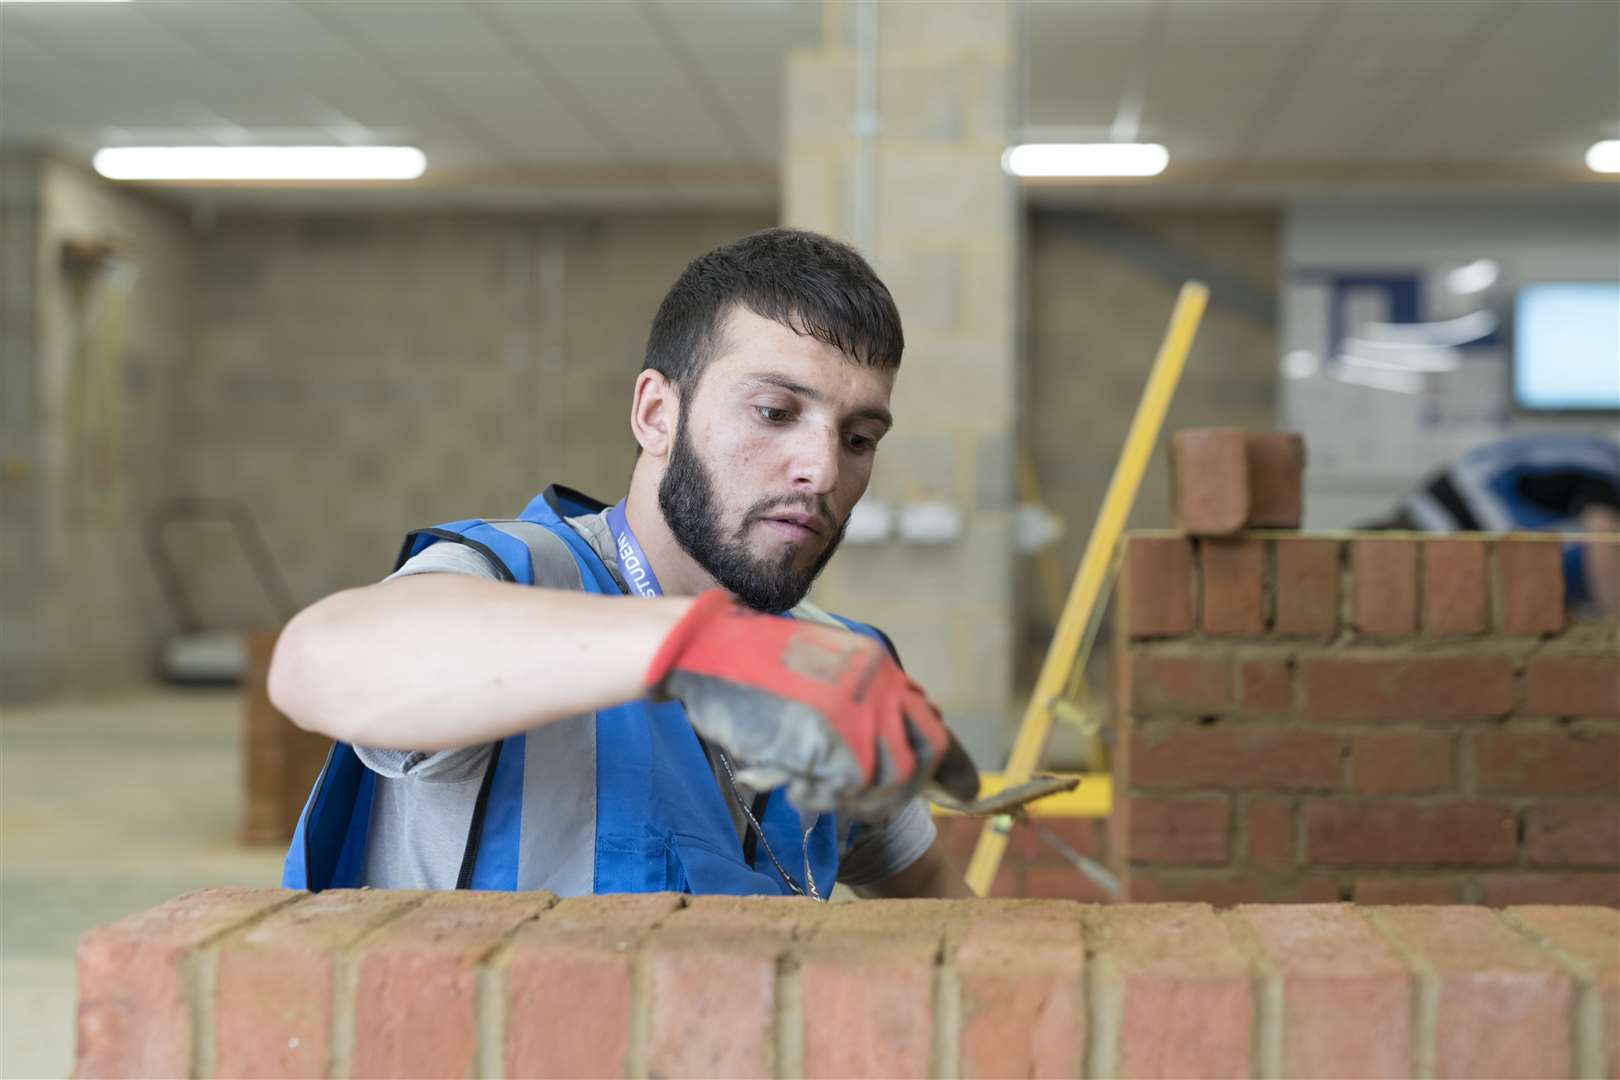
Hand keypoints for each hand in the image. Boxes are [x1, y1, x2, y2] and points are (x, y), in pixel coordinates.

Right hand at [643, 590, 979, 816]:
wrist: (709, 648)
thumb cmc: (747, 664)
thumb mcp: (816, 672)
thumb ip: (851, 703)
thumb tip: (877, 751)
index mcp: (877, 665)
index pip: (933, 725)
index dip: (951, 767)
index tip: (965, 793)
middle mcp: (879, 684)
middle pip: (924, 758)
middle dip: (904, 791)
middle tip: (872, 806)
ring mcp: (859, 711)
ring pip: (892, 779)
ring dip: (864, 800)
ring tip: (827, 797)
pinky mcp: (832, 736)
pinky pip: (848, 789)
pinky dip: (825, 798)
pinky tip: (801, 790)